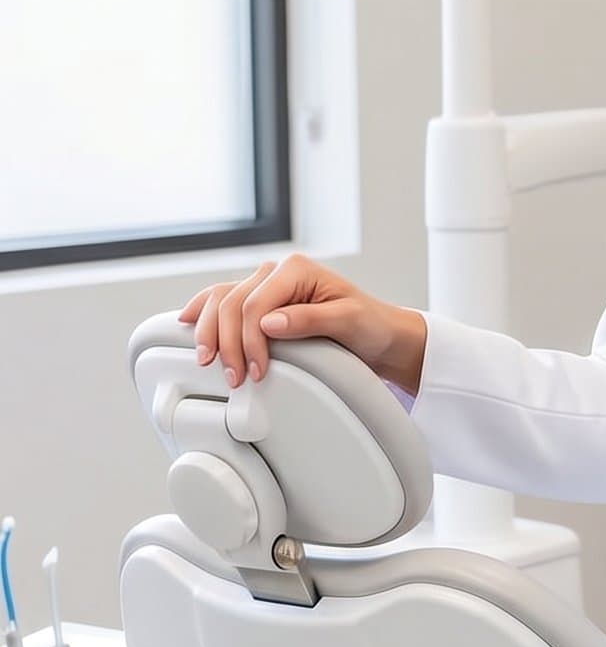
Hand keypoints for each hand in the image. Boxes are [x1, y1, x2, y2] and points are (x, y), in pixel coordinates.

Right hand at [176, 254, 424, 392]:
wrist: (378, 333)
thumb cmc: (369, 325)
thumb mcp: (348, 321)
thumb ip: (309, 319)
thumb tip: (268, 323)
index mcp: (297, 269)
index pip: (255, 303)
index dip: (250, 340)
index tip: (256, 371)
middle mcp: (276, 272)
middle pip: (232, 302)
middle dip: (228, 342)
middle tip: (234, 377)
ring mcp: (266, 285)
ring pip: (220, 300)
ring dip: (208, 331)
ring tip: (208, 362)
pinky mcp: (260, 300)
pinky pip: (221, 301)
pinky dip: (202, 312)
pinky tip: (185, 323)